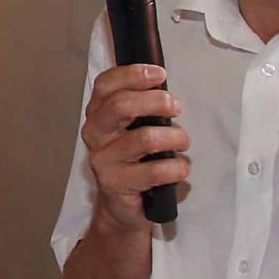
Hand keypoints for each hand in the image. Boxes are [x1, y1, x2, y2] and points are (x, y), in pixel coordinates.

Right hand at [79, 64, 190, 234]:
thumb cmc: (135, 159)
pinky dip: (176, 167)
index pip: (106, 84)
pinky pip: (154, 171)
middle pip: (120, 105)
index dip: (133, 74)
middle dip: (156, 101)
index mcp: (98, 113)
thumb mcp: (134, 127)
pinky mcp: (115, 184)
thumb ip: (142, 106)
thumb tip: (164, 86)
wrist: (122, 204)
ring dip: (174, 137)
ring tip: (183, 143)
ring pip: (144, 138)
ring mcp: (102, 160)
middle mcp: (94, 134)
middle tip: (176, 108)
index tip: (160, 75)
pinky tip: (180, 168)